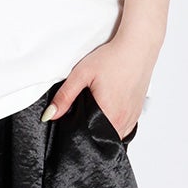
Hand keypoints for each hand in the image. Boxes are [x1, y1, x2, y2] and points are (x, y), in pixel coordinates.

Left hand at [40, 31, 159, 138]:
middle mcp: (123, 121)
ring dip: (102, 128)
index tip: (71, 124)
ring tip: (94, 110)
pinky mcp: (137, 113)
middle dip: (89, 132)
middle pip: (101, 138)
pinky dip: (113, 123)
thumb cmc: (113, 59)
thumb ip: (65, 97)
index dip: (78, 134)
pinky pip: (123, 128)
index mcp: (109, 115)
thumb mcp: (82, 74)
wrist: (136, 48)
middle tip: (81, 113)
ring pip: (113, 135)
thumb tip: (50, 115)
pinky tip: (107, 110)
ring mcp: (132, 118)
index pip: (89, 139)